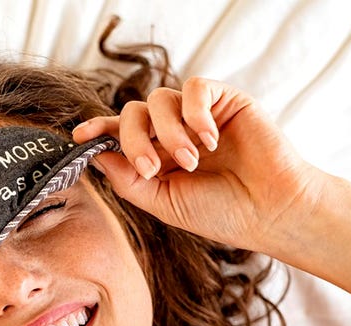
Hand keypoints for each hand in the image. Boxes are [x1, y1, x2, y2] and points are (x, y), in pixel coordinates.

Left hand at [73, 76, 327, 252]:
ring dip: (168, 133)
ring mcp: (200, 115)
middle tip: (151, 169)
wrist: (271, 212)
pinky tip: (209, 140)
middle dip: (134, 140)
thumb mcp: (165, 203)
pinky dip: (195, 114)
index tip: (79, 135)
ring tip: (191, 161)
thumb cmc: (223, 213)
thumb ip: (128, 180)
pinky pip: (195, 87)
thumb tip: (96, 155)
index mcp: (159, 157)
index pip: (121, 134)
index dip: (98, 130)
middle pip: (133, 113)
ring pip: (160, 100)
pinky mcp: (225, 101)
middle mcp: (176, 133)